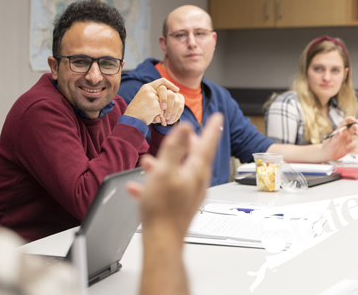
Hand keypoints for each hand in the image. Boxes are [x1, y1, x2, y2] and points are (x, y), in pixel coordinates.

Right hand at [123, 78, 184, 125]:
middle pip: (167, 92)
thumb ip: (154, 96)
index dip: (170, 85)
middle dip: (170, 102)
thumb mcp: (144, 100)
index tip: (177, 90)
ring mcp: (152, 97)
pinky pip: (163, 112)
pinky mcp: (155, 105)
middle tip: (170, 110)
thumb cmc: (138, 112)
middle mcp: (149, 90)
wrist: (131, 120)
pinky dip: (162, 118)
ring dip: (164, 113)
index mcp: (146, 87)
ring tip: (161, 119)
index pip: (162, 81)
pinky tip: (156, 121)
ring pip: (165, 104)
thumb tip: (171, 96)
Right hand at [127, 113, 222, 234]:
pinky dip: (155, 184)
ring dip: (165, 164)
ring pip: (179, 172)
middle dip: (188, 144)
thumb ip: (174, 148)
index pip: (207, 144)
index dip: (211, 128)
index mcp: (196, 171)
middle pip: (195, 157)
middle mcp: (196, 182)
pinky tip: (139, 187)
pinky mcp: (180, 206)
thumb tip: (184, 127)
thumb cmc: (162, 209)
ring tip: (149, 162)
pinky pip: (168, 188)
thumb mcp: (164, 171)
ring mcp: (189, 195)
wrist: (161, 241)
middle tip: (186, 133)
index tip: (218, 117)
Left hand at [322, 116, 357, 159]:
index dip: (350, 119)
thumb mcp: (330, 141)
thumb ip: (336, 136)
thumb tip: (340, 131)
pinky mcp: (352, 146)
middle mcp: (346, 133)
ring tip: (347, 148)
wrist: (329, 155)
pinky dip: (354, 149)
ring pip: (357, 139)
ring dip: (354, 144)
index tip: (354, 120)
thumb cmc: (328, 146)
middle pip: (355, 128)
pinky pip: (356, 146)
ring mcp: (350, 139)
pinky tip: (349, 150)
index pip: (346, 122)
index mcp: (341, 129)